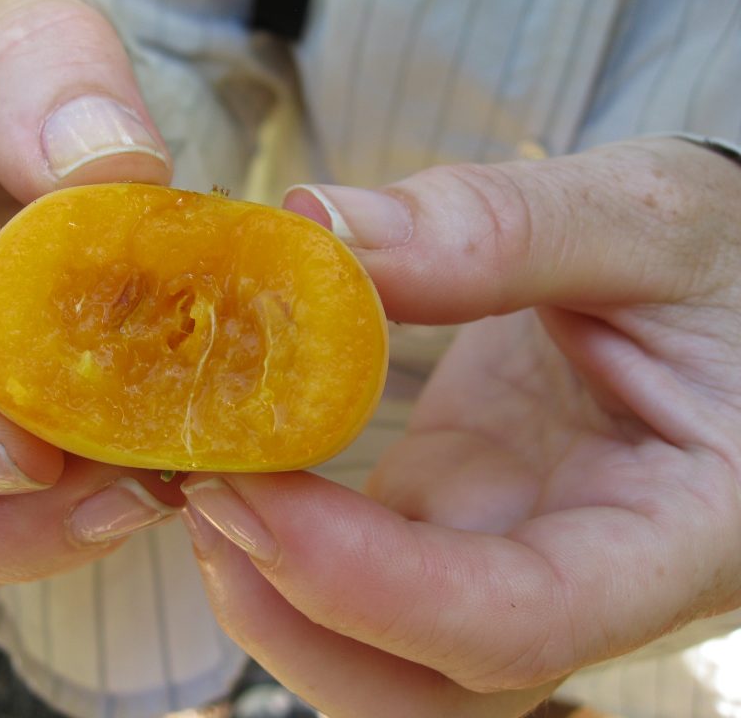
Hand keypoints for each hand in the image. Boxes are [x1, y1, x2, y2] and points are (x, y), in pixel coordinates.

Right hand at [0, 0, 181, 590]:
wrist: (43, 129)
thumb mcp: (7, 27)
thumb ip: (35, 69)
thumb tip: (106, 173)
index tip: (12, 450)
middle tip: (121, 493)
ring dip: (51, 538)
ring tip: (159, 489)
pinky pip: (26, 516)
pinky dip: (94, 513)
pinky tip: (171, 471)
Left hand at [180, 138, 740, 715]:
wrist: (725, 288)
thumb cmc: (725, 262)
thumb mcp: (645, 220)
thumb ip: (499, 227)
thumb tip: (321, 228)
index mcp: (672, 535)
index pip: (519, 623)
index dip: (367, 585)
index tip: (245, 491)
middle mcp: (583, 578)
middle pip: (424, 688)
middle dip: (293, 618)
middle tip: (203, 493)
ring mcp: (506, 551)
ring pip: (376, 649)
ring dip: (270, 587)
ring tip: (205, 469)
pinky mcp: (454, 512)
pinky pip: (356, 565)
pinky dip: (281, 527)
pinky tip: (238, 447)